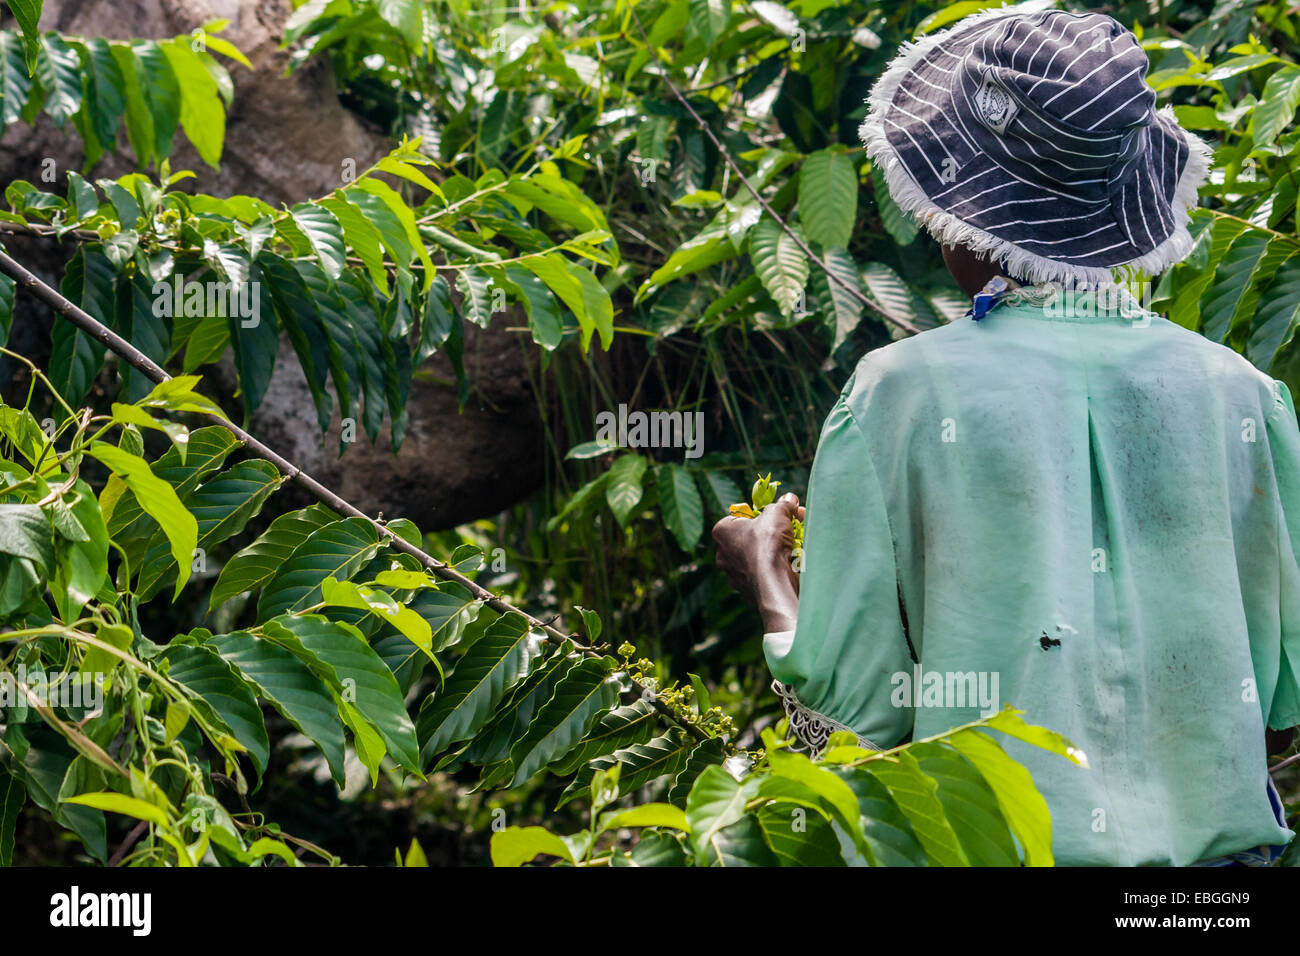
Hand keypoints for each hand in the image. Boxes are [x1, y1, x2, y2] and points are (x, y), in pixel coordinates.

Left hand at [712, 493, 802, 631]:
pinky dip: (776, 568)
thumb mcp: (778, 513)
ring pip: (757, 557)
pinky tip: (792, 563)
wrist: (774, 582)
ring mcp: (734, 575)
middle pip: (750, 537)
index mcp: (722, 531)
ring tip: (797, 543)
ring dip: (775, 550)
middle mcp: (723, 555)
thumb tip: (790, 499)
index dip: (760, 514)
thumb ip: (783, 504)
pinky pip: (763, 574)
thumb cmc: (768, 542)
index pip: (739, 517)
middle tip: (790, 526)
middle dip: (771, 532)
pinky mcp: (748, 591)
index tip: (776, 515)